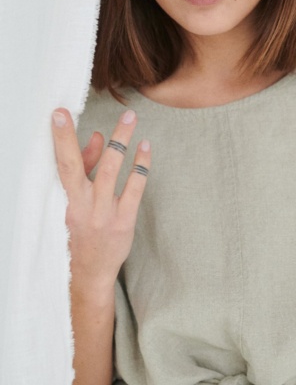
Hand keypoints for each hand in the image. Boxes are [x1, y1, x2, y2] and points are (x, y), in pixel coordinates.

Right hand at [51, 107, 150, 290]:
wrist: (89, 272)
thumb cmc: (80, 229)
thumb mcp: (75, 200)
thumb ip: (86, 167)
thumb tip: (98, 137)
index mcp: (64, 200)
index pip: (61, 165)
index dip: (61, 139)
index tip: (60, 113)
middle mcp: (81, 206)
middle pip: (82, 166)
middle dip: (93, 136)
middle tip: (114, 112)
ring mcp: (103, 215)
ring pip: (111, 172)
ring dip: (121, 142)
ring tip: (130, 118)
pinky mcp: (123, 222)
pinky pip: (134, 189)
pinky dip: (140, 166)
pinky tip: (145, 148)